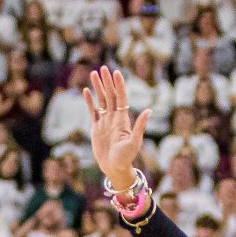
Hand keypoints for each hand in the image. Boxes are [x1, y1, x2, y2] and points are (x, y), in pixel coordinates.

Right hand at [84, 66, 149, 196]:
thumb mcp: (134, 142)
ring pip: (101, 100)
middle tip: (103, 68)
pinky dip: (89, 101)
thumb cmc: (126, 157)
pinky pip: (92, 111)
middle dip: (107, 82)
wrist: (114, 168)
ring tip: (93, 73)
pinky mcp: (96, 127)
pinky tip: (86, 91)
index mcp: (123, 119)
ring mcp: (105, 121)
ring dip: (98, 87)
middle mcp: (114, 117)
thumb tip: (149, 110)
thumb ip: (140, 126)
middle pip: (110, 95)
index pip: (121, 97)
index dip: (119, 85)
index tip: (116, 72)